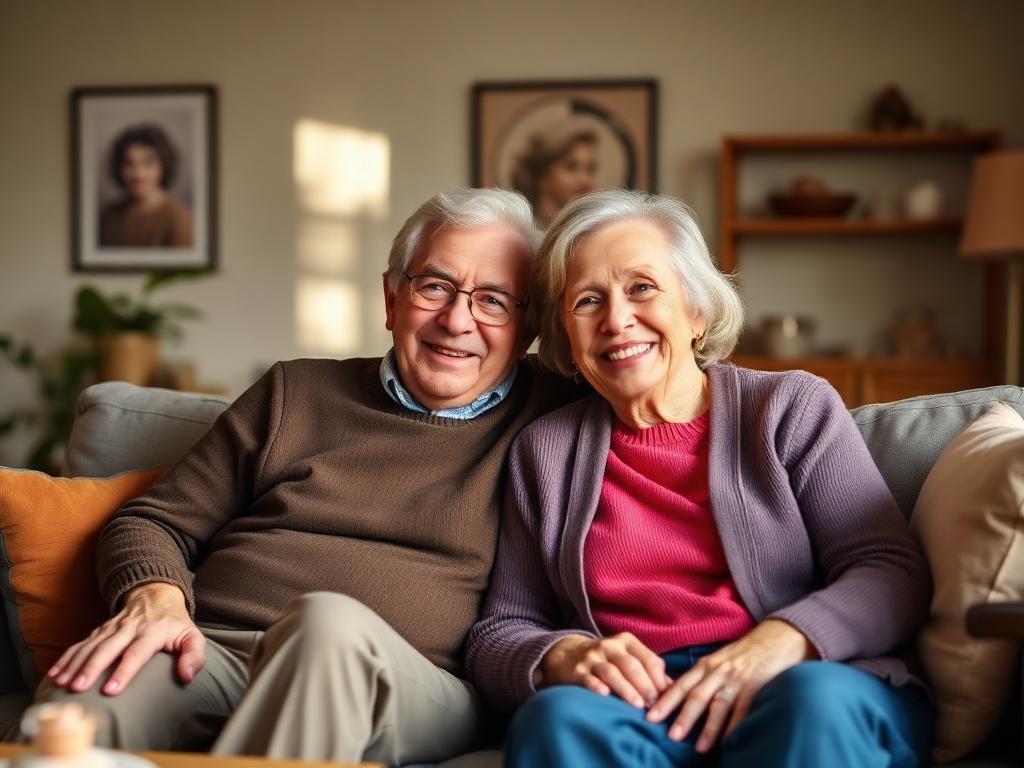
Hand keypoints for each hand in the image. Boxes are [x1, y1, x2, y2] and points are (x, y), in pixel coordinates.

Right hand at [48, 582, 204, 695]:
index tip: (111, 690)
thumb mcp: (192, 636)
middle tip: (78, 688)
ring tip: (62, 684)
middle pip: (108, 648)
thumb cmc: (176, 624)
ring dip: (75, 665)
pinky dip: (66, 658)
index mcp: (153, 631)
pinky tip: (54, 675)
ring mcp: (112, 627)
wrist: (157, 595)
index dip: (124, 670)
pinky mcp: (100, 630)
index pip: (137, 652)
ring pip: (91, 646)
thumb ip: (194, 656)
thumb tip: (186, 677)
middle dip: (92, 668)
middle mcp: (130, 628)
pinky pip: (81, 644)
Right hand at [539, 632, 671, 708]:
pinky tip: (605, 696)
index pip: (648, 658)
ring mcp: (592, 657)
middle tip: (654, 705)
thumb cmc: (606, 660)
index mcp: (626, 641)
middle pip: (631, 666)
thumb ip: (649, 671)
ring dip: (626, 689)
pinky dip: (597, 686)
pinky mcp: (577, 670)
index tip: (666, 697)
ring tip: (637, 706)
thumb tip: (673, 689)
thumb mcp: (627, 658)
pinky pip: (589, 678)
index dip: (658, 678)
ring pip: (612, 673)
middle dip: (645, 686)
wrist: (567, 654)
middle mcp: (610, 646)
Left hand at [646, 620, 816, 751]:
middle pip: (696, 697)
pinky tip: (729, 741)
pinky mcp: (755, 688)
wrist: (774, 639)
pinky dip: (735, 727)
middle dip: (682, 717)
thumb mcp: (716, 659)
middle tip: (670, 736)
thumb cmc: (742, 653)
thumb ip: (700, 676)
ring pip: (718, 706)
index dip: (665, 701)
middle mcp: (717, 672)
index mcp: (705, 665)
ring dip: (708, 728)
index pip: (680, 685)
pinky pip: (743, 711)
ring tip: (699, 748)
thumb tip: (678, 694)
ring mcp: (737, 681)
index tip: (650, 716)